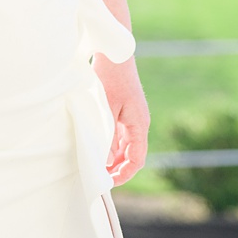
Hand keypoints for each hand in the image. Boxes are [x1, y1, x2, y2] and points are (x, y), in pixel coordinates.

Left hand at [99, 56, 150, 184]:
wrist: (115, 54)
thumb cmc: (111, 78)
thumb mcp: (107, 108)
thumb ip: (108, 134)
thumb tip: (106, 159)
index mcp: (139, 125)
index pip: (136, 159)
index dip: (124, 173)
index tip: (110, 182)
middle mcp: (139, 124)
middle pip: (132, 155)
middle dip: (118, 168)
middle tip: (101, 177)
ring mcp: (133, 118)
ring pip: (126, 146)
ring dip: (114, 157)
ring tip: (97, 165)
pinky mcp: (126, 111)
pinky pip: (121, 135)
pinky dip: (112, 144)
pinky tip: (99, 147)